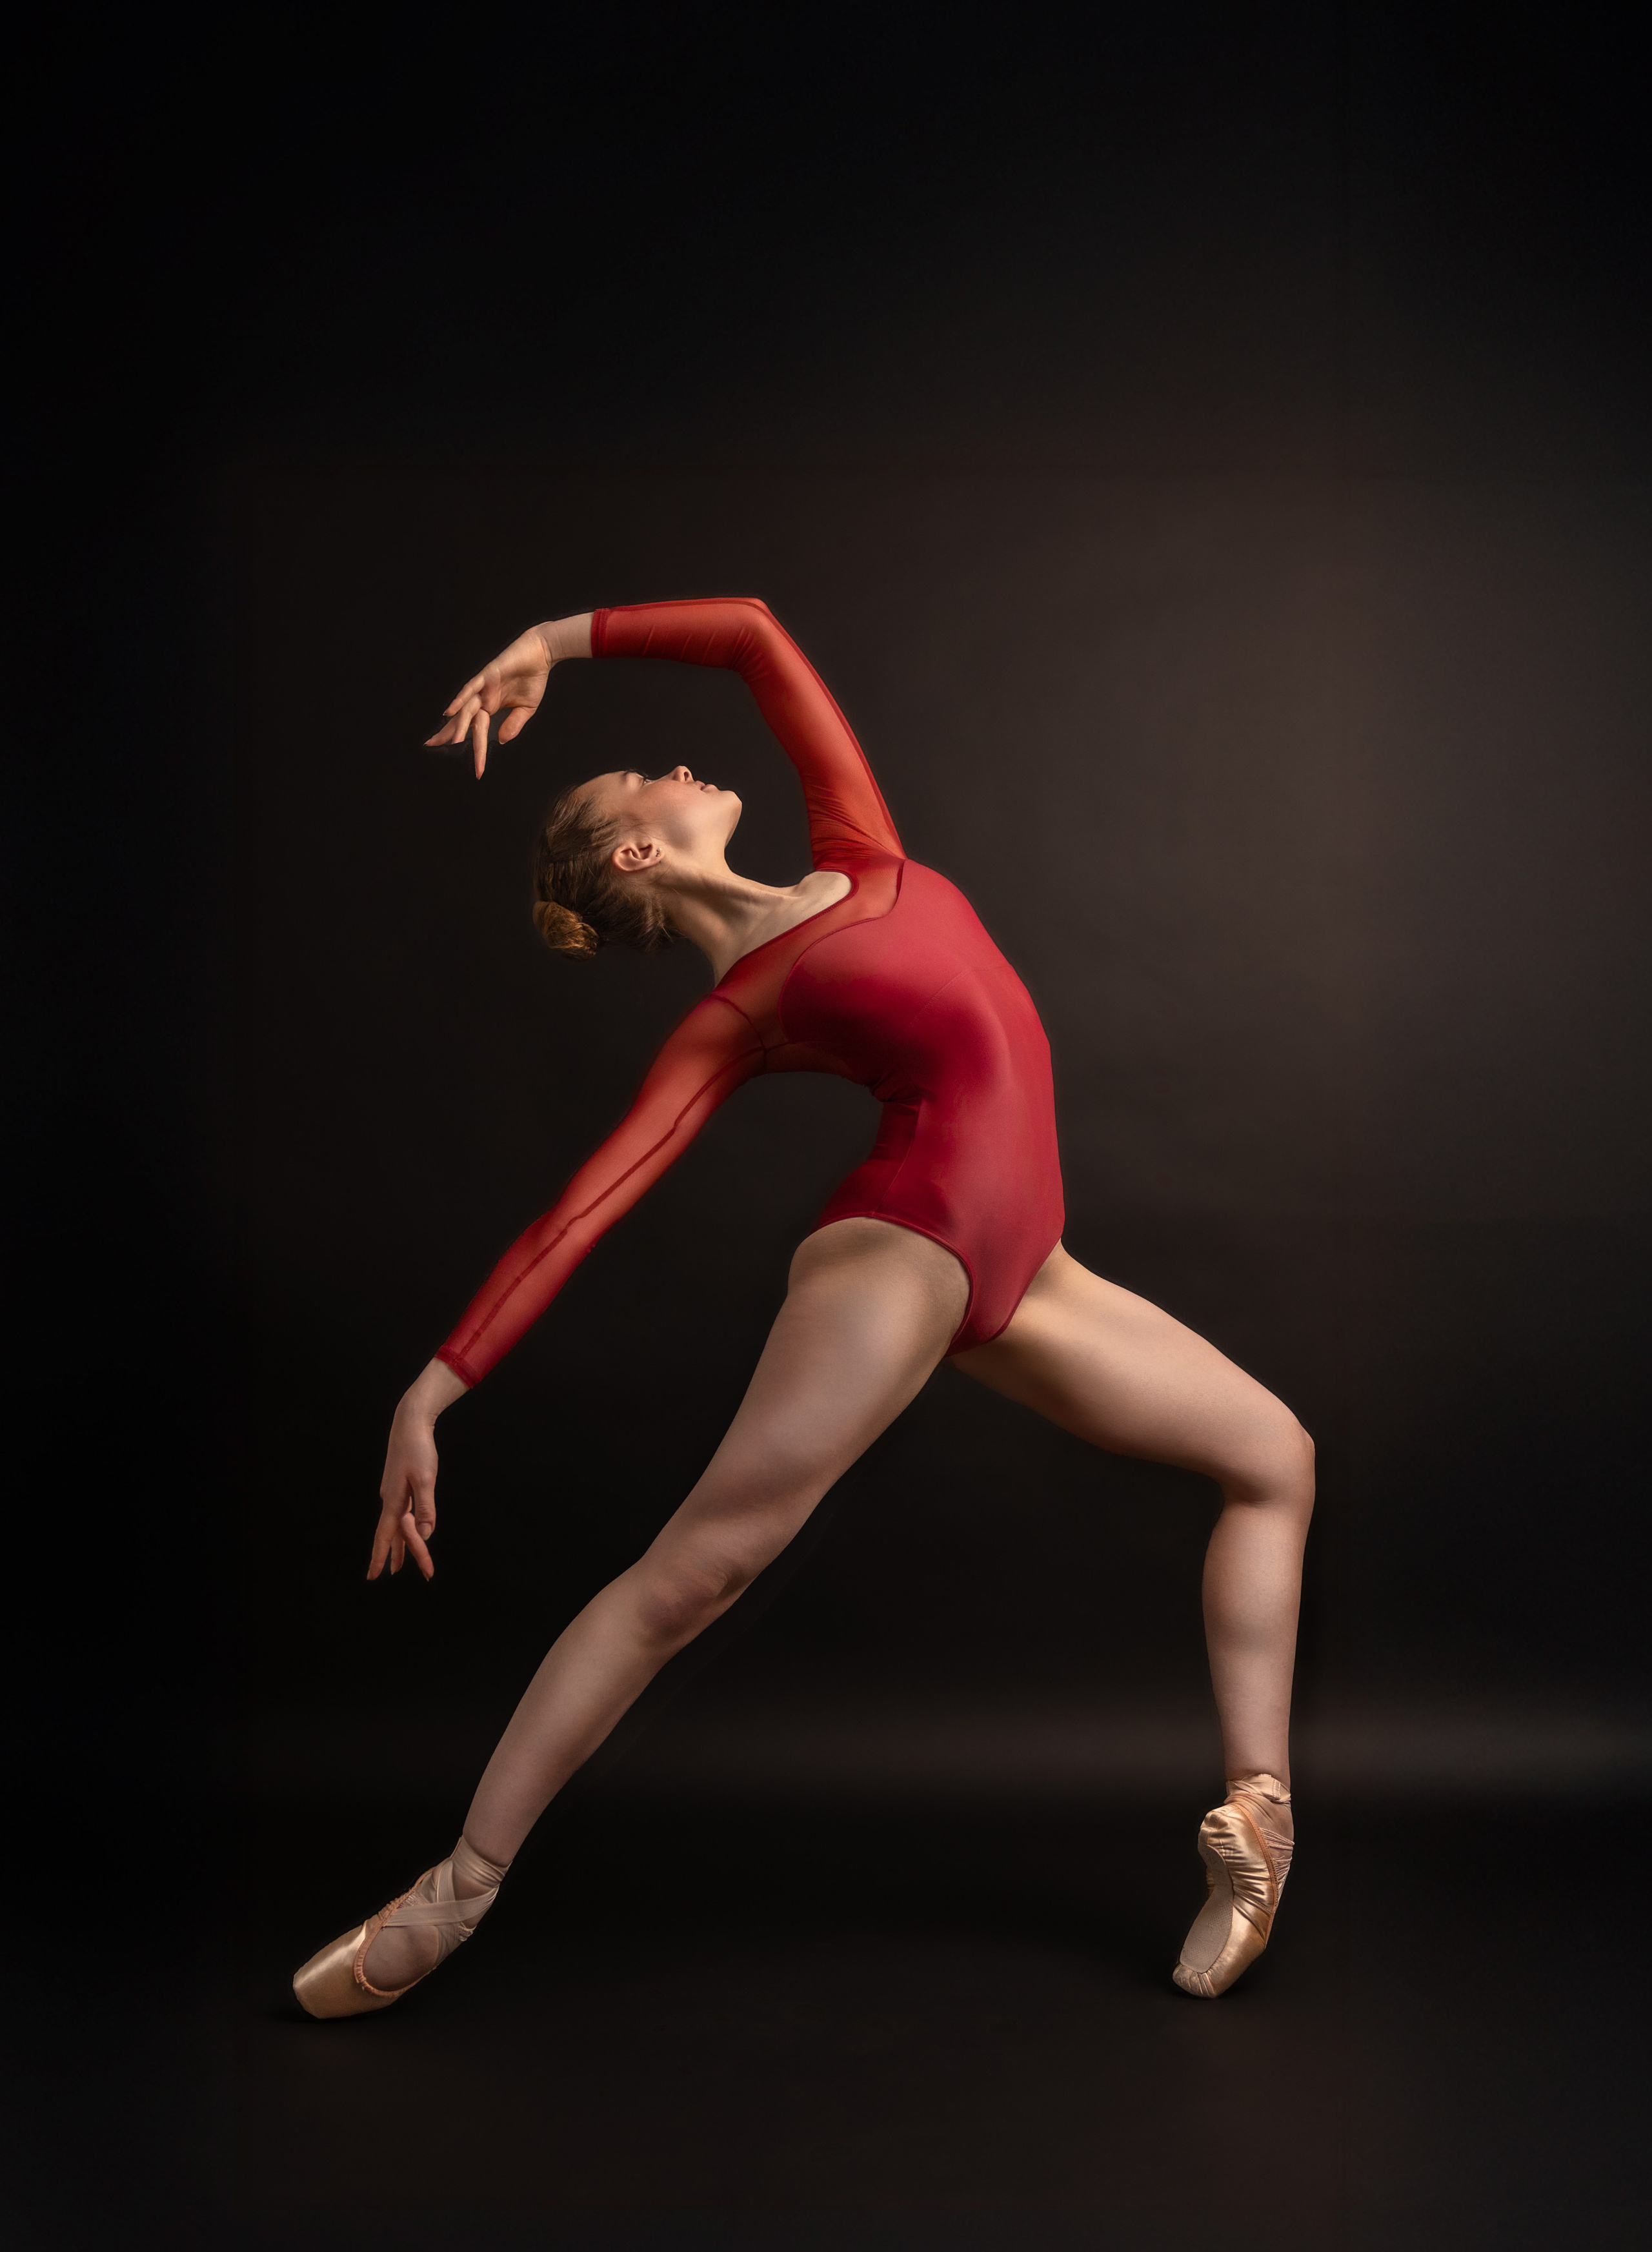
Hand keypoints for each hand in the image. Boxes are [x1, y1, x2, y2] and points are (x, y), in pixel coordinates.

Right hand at [369, 1359, 468, 1580]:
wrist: (410, 1423)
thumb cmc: (418, 1449)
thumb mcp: (425, 1478)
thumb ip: (426, 1507)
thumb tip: (425, 1534)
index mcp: (394, 1500)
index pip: (387, 1535)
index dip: (380, 1557)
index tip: (374, 1577)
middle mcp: (390, 1500)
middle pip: (396, 1534)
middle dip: (405, 1556)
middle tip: (425, 1574)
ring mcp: (393, 1494)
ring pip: (397, 1526)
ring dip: (400, 1546)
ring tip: (397, 1566)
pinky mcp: (399, 1487)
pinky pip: (400, 1515)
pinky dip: (403, 1530)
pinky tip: (405, 1534)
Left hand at [425, 626, 554, 778]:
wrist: (541, 655)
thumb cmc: (533, 679)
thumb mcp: (526, 710)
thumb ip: (513, 725)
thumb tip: (499, 741)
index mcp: (491, 706)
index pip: (478, 730)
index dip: (476, 749)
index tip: (478, 770)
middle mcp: (483, 698)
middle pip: (462, 719)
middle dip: (447, 733)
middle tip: (430, 745)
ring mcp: (482, 687)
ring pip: (466, 709)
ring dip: (458, 725)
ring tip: (451, 742)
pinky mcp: (486, 675)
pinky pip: (470, 688)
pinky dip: (460, 699)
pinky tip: (450, 711)